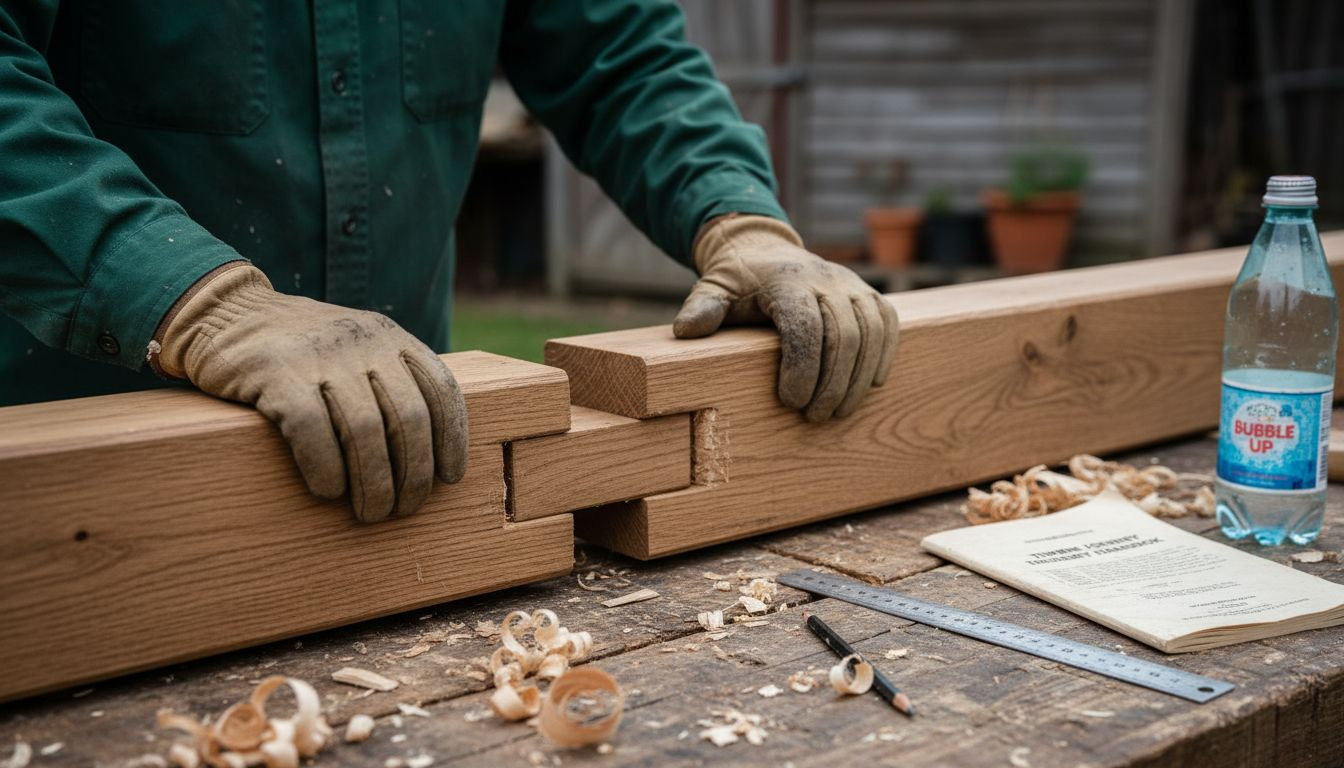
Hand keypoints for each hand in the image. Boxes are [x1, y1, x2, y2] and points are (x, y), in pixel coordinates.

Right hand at [155, 264, 467, 521]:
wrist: (224, 311)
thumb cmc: (299, 349)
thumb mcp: (355, 348)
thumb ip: (388, 380)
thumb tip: (425, 454)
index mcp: (389, 337)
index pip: (441, 390)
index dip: (453, 439)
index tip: (449, 478)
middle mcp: (363, 340)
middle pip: (409, 418)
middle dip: (413, 474)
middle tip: (403, 510)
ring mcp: (320, 354)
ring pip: (366, 430)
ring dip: (374, 483)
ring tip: (370, 513)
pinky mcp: (276, 372)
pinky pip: (312, 430)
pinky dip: (326, 468)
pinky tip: (328, 491)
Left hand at [673, 215, 898, 420]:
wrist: (764, 251)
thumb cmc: (737, 281)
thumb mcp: (712, 289)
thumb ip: (702, 309)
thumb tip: (688, 331)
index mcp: (787, 281)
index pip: (806, 327)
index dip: (803, 369)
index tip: (790, 402)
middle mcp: (826, 278)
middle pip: (844, 334)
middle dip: (832, 383)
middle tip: (814, 417)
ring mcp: (851, 284)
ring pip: (870, 332)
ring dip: (858, 378)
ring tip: (838, 411)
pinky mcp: (867, 293)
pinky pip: (887, 323)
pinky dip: (883, 355)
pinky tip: (871, 384)